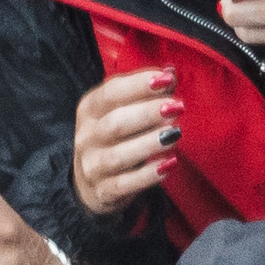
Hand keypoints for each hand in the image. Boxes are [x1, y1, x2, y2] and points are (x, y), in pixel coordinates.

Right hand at [71, 69, 184, 218]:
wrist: (90, 183)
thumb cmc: (114, 137)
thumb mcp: (121, 109)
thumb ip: (143, 92)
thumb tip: (170, 73)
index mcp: (89, 110)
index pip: (110, 93)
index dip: (139, 85)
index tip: (167, 80)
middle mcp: (86, 137)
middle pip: (115, 123)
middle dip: (148, 113)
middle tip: (177, 107)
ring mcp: (91, 166)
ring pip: (118, 155)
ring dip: (149, 143)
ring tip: (175, 134)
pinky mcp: (101, 192)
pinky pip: (124, 185)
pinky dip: (147, 175)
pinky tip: (168, 164)